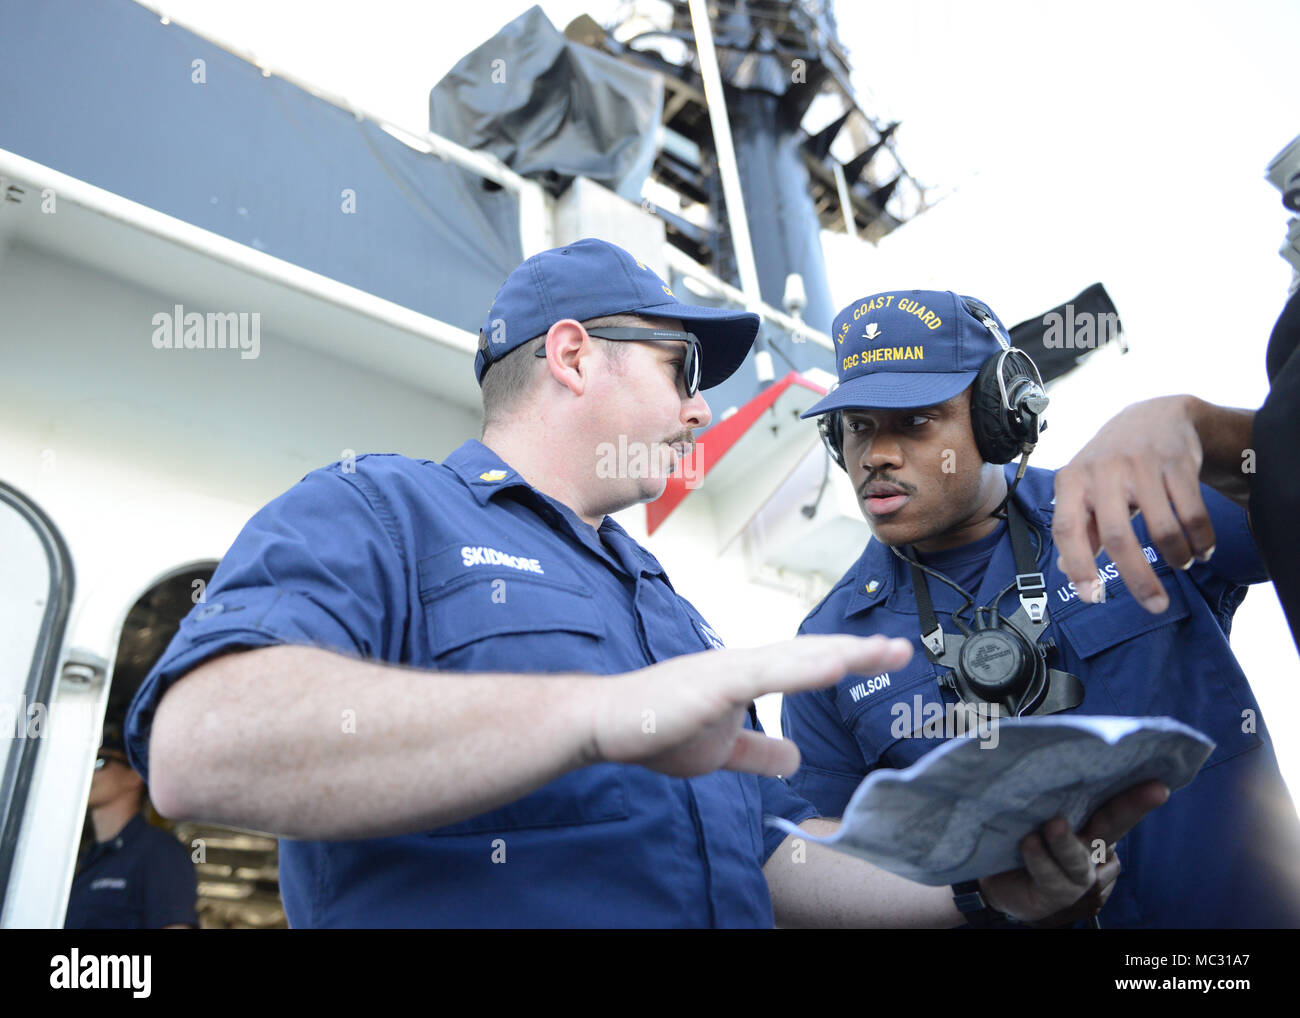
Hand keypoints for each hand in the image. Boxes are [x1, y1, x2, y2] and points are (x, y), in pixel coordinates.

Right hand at [588, 635, 913, 777]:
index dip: (848, 659)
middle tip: (902, 649)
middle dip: (858, 651)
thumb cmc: (658, 728)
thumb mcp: (722, 750)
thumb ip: (758, 750)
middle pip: (810, 653)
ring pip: (793, 658)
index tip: (889, 656)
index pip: (807, 664)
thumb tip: (794, 757)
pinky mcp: (711, 682)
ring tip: (880, 650)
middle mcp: (743, 664)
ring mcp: (728, 669)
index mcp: (747, 675)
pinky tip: (831, 665)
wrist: (606, 725)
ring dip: (839, 653)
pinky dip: (800, 669)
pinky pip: (763, 674)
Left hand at [979, 779, 1169, 924]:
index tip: (1160, 781)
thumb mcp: (1030, 805)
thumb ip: (1043, 786)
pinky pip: (1051, 876)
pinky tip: (1030, 844)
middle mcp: (1091, 848)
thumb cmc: (1017, 833)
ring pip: (1079, 859)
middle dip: (1133, 806)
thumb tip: (1041, 742)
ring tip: (1053, 824)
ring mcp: (1077, 874)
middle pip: (1114, 825)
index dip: (1138, 792)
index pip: (1115, 802)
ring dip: (1066, 842)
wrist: (996, 879)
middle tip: (1153, 790)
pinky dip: (1041, 860)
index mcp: (1091, 822)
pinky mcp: (1056, 893)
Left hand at [1053, 396, 1215, 613]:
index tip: (1093, 597)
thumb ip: (1078, 528)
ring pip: (1162, 528)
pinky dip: (1202, 540)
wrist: (1154, 416)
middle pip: (1117, 535)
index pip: (1066, 528)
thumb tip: (1066, 570)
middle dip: (1138, 578)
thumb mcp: (1083, 488)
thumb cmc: (1111, 464)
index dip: (1078, 565)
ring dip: (1178, 557)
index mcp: (1072, 480)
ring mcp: (1140, 464)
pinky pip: (1193, 513)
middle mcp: (1103, 470)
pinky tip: (1202, 549)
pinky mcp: (1176, 462)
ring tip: (1183, 564)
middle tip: (1155, 605)